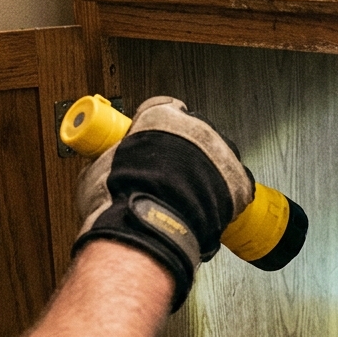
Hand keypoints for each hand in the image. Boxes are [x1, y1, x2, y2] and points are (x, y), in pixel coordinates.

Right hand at [73, 96, 255, 310]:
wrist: (150, 227)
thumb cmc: (121, 197)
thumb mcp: (97, 172)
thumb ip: (107, 161)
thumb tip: (100, 168)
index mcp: (161, 116)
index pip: (164, 109)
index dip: (156, 129)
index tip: (152, 142)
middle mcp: (196, 128)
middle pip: (193, 134)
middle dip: (182, 152)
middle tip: (168, 175)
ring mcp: (221, 154)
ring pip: (217, 158)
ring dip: (205, 173)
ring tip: (188, 196)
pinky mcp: (240, 183)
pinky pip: (237, 186)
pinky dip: (225, 196)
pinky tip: (208, 207)